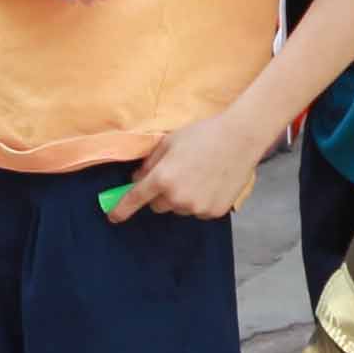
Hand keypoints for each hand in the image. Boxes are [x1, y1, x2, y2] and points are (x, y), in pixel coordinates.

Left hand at [117, 107, 270, 220]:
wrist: (240, 139)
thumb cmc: (203, 135)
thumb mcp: (169, 143)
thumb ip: (149, 163)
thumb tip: (137, 179)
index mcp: (162, 178)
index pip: (135, 199)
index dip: (121, 209)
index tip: (113, 217)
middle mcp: (177, 197)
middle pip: (158, 206)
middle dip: (161, 194)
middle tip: (176, 175)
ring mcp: (196, 208)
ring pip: (179, 209)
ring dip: (181, 198)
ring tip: (199, 176)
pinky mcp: (214, 212)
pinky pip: (198, 212)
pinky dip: (200, 202)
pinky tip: (211, 183)